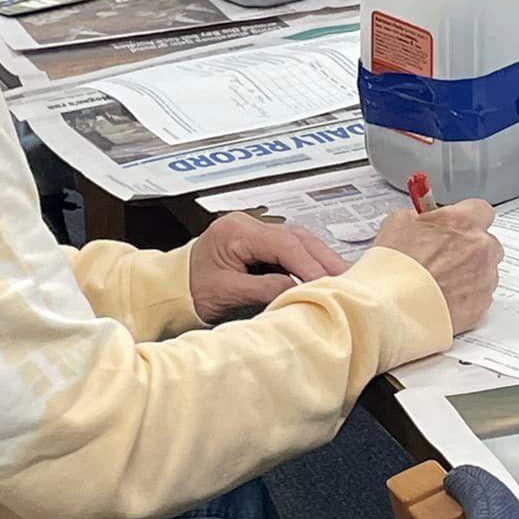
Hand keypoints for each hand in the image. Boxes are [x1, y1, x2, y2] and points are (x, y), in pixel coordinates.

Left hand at [189, 212, 348, 322]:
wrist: (171, 289)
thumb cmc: (190, 290)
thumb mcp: (225, 294)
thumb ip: (263, 288)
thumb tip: (298, 288)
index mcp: (235, 231)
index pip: (283, 244)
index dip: (309, 264)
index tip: (327, 283)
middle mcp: (247, 224)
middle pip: (297, 237)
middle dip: (323, 258)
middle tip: (347, 277)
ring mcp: (255, 231)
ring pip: (298, 240)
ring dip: (320, 259)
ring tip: (341, 276)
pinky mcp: (260, 243)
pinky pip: (291, 248)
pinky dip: (308, 261)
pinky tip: (322, 273)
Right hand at [374, 198, 502, 334]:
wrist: (396, 307)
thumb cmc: (397, 268)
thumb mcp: (396, 223)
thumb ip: (416, 217)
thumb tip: (416, 218)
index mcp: (463, 222)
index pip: (480, 209)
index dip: (466, 218)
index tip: (456, 225)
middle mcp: (481, 247)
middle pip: (487, 242)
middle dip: (471, 248)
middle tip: (446, 256)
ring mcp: (485, 277)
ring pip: (486, 271)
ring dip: (470, 273)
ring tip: (441, 281)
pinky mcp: (482, 305)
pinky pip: (480, 297)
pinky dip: (466, 297)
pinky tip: (443, 298)